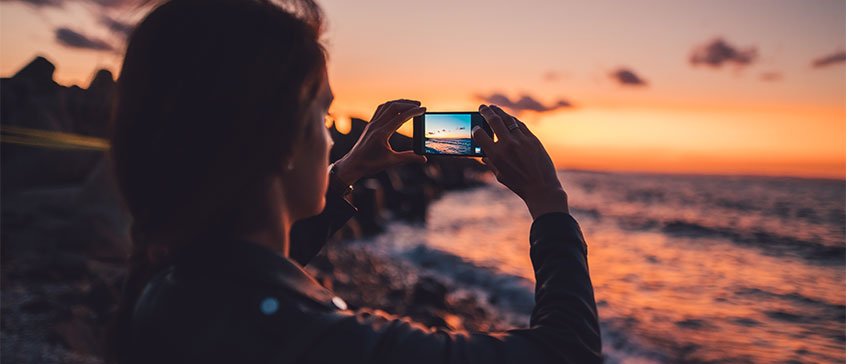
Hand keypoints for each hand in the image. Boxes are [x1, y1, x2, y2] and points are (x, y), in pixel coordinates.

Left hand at [333, 99, 426, 184]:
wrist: (352, 165)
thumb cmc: (370, 164)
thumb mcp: (391, 161)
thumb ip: (408, 158)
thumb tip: (423, 158)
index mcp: (381, 134)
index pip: (400, 118)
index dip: (414, 112)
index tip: (424, 109)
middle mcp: (375, 126)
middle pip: (393, 107)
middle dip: (408, 104)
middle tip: (420, 105)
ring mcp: (371, 124)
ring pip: (386, 106)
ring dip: (399, 103)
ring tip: (411, 104)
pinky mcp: (370, 125)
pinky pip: (380, 110)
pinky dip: (391, 106)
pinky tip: (397, 109)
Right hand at [472, 104, 568, 218]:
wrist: (542, 188)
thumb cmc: (519, 184)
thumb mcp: (500, 175)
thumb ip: (490, 163)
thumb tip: (482, 155)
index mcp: (496, 156)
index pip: (480, 135)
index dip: (476, 129)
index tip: (475, 127)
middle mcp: (508, 145)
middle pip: (494, 121)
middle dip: (486, 112)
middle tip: (482, 107)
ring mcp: (522, 140)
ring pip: (508, 119)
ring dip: (499, 112)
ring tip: (493, 108)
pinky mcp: (533, 139)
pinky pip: (520, 125)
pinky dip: (513, 119)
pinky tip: (508, 118)